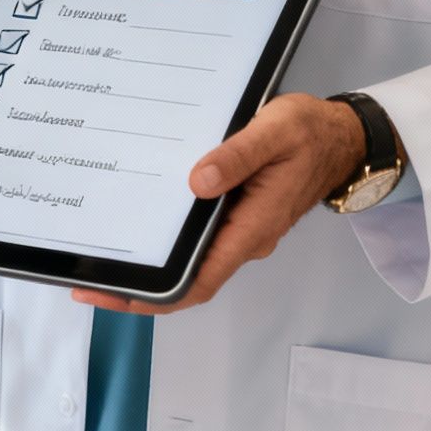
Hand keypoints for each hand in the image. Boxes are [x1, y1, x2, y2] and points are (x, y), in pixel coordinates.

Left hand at [72, 93, 367, 315]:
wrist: (344, 136)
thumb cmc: (311, 133)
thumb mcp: (275, 132)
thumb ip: (238, 156)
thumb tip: (197, 183)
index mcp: (253, 227)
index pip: (198, 281)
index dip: (154, 297)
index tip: (111, 294)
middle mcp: (245, 238)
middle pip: (187, 279)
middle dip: (138, 287)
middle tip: (86, 280)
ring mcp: (241, 230)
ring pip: (191, 259)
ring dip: (151, 263)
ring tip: (101, 255)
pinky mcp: (237, 215)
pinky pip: (198, 237)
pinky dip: (168, 238)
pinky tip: (139, 223)